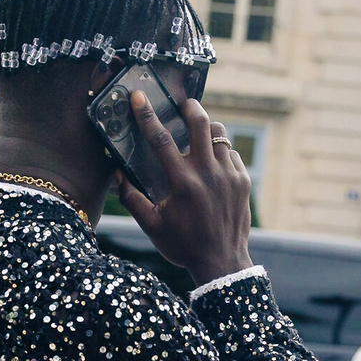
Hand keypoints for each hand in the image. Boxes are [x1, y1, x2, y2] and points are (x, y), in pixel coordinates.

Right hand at [116, 92, 252, 286]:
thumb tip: (117, 175)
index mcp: (182, 182)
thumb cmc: (184, 245)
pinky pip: (232, 153)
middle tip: (182, 103)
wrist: (222, 263)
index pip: (160, 139)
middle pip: (200, 123)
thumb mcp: (152, 226)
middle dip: (190, 106)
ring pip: (220, 134)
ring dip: (207, 127)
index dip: (147, 115)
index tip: (139, 97)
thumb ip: (132, 199)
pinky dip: (221, 151)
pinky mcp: (243, 180)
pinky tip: (212, 161)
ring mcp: (229, 175)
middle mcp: (207, 173)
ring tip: (198, 131)